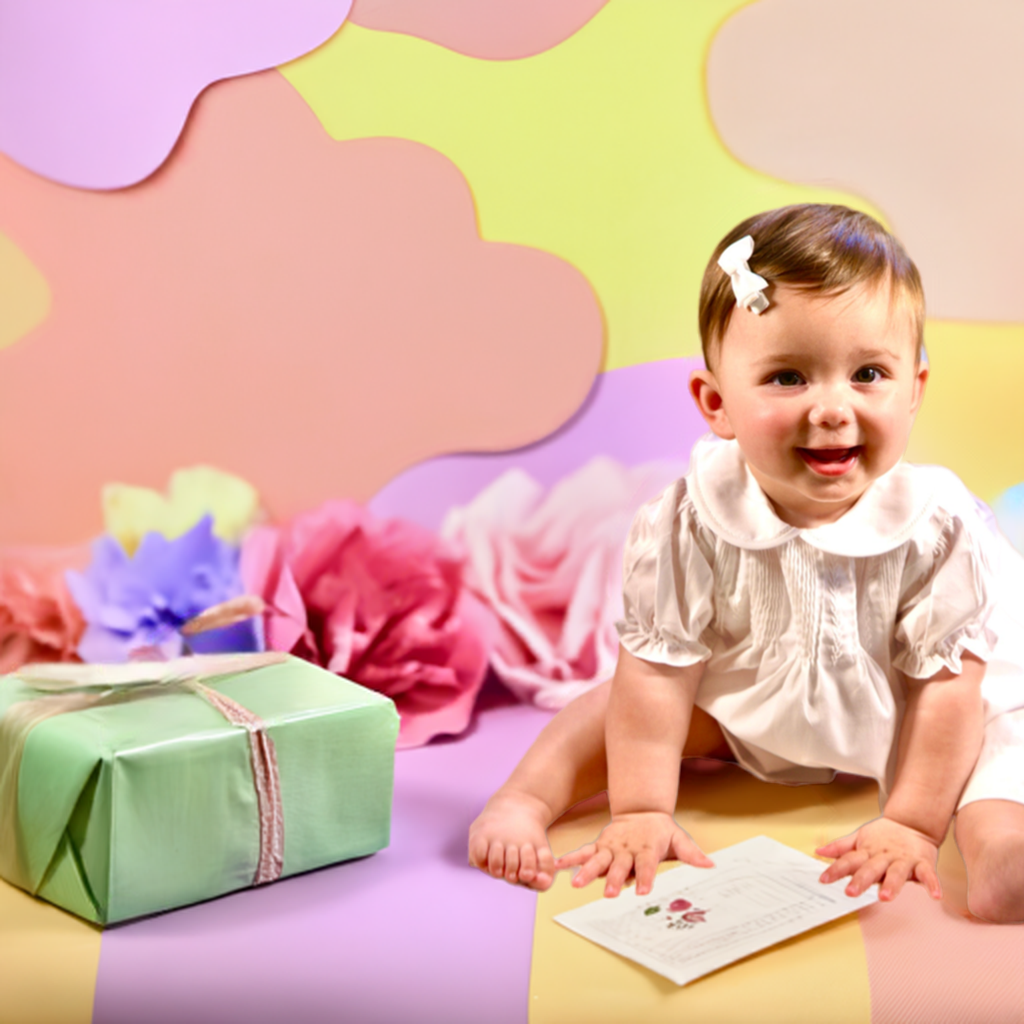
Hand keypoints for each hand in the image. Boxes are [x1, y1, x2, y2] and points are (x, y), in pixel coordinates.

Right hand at [554, 811, 712, 897]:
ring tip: (576, 883)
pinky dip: (570, 858)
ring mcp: (610, 847)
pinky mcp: (599, 845)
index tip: (642, 891)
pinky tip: (557, 865)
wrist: (641, 809)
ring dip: (587, 872)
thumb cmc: (660, 829)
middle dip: (614, 880)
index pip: (646, 865)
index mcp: (646, 848)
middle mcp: (626, 848)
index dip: (645, 877)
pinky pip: (583, 852)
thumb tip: (711, 865)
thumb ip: (692, 853)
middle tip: (609, 893)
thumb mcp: (678, 838)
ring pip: (597, 860)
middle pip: (619, 866)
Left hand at [816, 816, 941, 901]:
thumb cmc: (884, 835)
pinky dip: (932, 884)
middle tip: (851, 892)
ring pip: (897, 872)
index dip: (836, 870)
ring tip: (885, 896)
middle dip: (861, 880)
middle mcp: (884, 856)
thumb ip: (841, 847)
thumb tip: (819, 851)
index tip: (823, 879)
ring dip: (892, 884)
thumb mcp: (860, 838)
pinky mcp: (922, 862)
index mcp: (868, 851)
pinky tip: (934, 895)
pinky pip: (928, 874)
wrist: (912, 822)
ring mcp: (903, 859)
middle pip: (871, 868)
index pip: (849, 860)